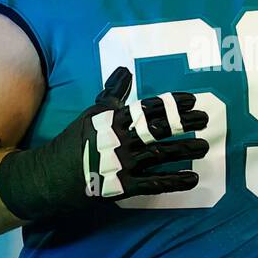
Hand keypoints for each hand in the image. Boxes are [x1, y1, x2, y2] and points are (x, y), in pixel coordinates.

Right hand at [0, 66, 209, 221]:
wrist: (51, 176)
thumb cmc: (76, 142)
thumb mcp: (93, 113)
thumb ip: (113, 93)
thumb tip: (125, 70)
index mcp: (113, 119)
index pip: (149, 107)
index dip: (173, 103)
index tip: (193, 100)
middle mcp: (120, 139)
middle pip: (159, 129)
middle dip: (185, 123)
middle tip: (206, 119)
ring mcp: (122, 164)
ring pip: (161, 155)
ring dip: (186, 150)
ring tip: (205, 147)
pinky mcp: (122, 187)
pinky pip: (155, 183)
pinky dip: (175, 181)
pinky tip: (193, 178)